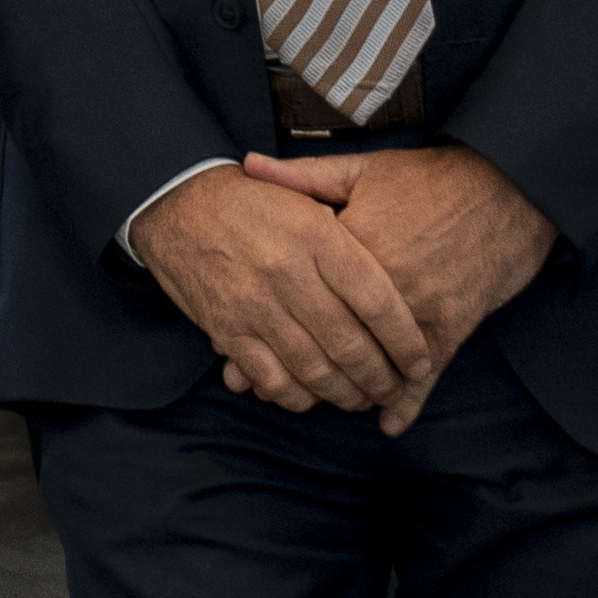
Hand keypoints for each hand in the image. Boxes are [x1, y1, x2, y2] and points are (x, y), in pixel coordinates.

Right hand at [134, 165, 430, 416]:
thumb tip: (401, 287)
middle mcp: (287, 270)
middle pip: (350, 342)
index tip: (421, 360)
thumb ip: (351, 237)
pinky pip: (271, 378)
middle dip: (380, 377)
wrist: (176, 202)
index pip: (377, 300)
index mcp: (315, 234)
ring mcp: (254, 303)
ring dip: (345, 394)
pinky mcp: (226, 328)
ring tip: (361, 398)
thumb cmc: (252, 203)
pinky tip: (312, 396)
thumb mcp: (306, 199)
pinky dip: (297, 396)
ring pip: (314, 369)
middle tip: (393, 388)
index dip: (406, 340)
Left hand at [241, 146, 555, 432]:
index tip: (233, 337)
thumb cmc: (430, 178)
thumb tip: (246, 164)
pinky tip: (388, 423)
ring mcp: (418, 313)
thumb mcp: (361, 169)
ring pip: (373, 365)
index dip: (265, 316)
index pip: (297, 291)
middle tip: (258, 385)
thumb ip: (301, 176)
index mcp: (352, 246)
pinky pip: (425, 375)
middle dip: (293, 364)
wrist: (507, 190)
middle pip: (329, 338)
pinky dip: (407, 402)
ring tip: (314, 400)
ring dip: (345, 388)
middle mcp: (382, 288)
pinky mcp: (451, 329)